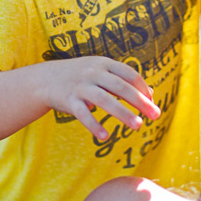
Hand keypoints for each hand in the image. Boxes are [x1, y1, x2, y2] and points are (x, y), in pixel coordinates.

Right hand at [38, 56, 160, 141]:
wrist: (45, 79)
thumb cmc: (82, 77)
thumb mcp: (102, 73)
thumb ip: (124, 82)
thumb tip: (150, 94)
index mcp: (104, 63)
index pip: (129, 74)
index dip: (142, 88)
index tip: (151, 101)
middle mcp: (93, 72)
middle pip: (120, 87)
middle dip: (140, 101)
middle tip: (155, 115)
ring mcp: (80, 86)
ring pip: (105, 100)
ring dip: (123, 113)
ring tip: (138, 126)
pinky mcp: (69, 100)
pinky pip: (83, 114)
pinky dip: (94, 125)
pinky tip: (105, 137)